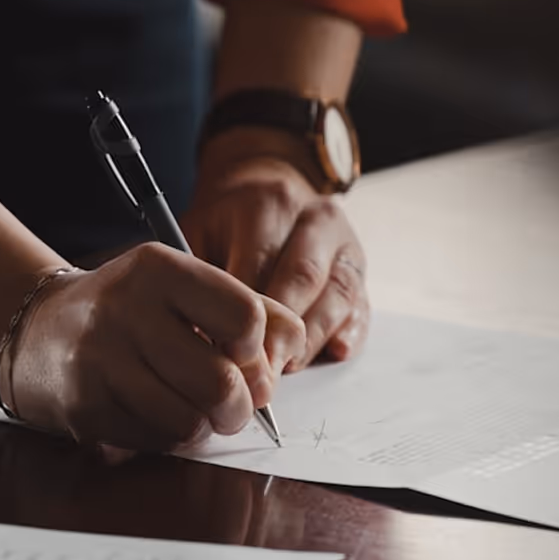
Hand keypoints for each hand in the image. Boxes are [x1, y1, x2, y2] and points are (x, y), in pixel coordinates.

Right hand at [1, 244, 305, 451]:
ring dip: (202, 426)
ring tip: (191, 409)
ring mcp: (101, 360)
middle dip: (239, 407)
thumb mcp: (184, 288)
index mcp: (160, 269)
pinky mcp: (85, 406)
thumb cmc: (129, 312)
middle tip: (232, 405)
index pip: (246, 318)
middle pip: (222, 383)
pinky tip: (153, 414)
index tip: (244, 357)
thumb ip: (250, 310)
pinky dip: (167, 438)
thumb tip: (287, 358)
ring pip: (190, 422)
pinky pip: (155, 441)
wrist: (36, 330)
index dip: (258, 351)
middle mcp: (127, 309)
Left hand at [184, 126, 368, 367]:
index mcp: (269, 204)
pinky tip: (334, 352)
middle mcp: (314, 218)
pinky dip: (350, 331)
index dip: (244, 315)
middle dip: (280, 332)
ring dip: (312, 338)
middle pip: (302, 280)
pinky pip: (361, 303)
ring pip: (337, 295)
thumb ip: (199, 276)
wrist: (266, 186)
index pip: (259, 264)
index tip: (226, 353)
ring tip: (286, 368)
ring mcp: (344, 242)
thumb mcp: (199, 231)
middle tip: (259, 373)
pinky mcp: (359, 267)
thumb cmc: (226, 222)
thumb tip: (196, 335)